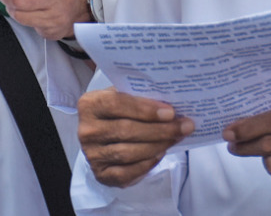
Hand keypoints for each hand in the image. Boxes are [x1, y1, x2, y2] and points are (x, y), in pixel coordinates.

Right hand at [78, 88, 193, 186]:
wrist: (103, 137)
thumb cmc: (118, 113)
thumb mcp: (122, 98)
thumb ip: (139, 98)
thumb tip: (170, 106)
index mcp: (89, 105)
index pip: (117, 104)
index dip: (145, 109)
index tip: (170, 112)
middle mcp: (86, 130)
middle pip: (126, 130)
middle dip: (160, 129)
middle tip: (184, 126)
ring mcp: (92, 154)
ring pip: (129, 152)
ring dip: (158, 145)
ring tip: (176, 138)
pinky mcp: (101, 174)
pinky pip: (128, 172)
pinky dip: (148, 163)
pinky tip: (161, 153)